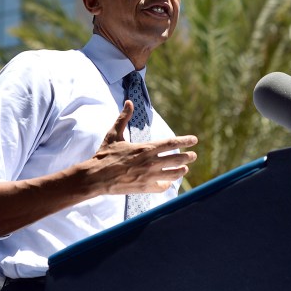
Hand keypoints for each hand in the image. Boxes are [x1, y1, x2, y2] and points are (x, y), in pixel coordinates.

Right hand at [83, 100, 197, 193]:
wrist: (96, 177)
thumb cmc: (105, 155)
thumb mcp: (114, 134)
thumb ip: (124, 118)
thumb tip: (129, 102)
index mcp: (145, 148)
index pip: (170, 143)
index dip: (184, 141)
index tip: (194, 140)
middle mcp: (149, 162)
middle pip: (176, 159)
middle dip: (188, 157)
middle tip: (193, 156)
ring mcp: (148, 176)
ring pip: (172, 174)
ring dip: (181, 171)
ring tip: (185, 168)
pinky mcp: (144, 188)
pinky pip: (161, 187)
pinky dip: (167, 184)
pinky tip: (168, 182)